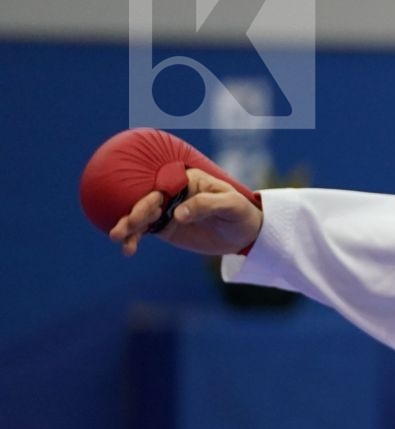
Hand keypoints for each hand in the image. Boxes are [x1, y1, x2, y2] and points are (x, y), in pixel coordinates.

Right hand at [107, 169, 262, 257]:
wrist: (243, 234)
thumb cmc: (239, 212)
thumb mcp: (230, 205)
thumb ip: (206, 205)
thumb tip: (178, 214)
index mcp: (186, 180)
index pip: (164, 185)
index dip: (151, 197)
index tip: (145, 212)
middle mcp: (172, 193)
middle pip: (147, 200)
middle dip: (134, 214)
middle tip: (121, 229)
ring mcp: (166, 210)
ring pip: (142, 216)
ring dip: (128, 227)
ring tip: (117, 238)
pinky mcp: (165, 227)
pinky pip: (145, 230)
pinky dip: (135, 238)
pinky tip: (128, 248)